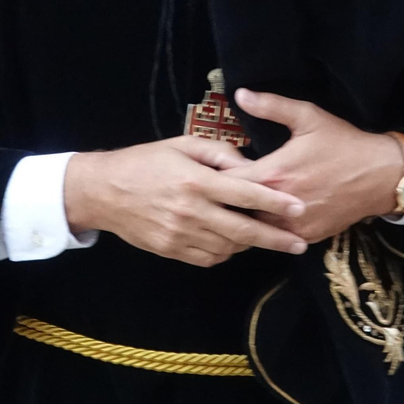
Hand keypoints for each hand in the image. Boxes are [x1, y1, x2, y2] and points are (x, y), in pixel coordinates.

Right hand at [63, 137, 307, 267]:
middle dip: (276, 239)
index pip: (246, 194)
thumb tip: (251, 167)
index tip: (299, 208)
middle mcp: (191, 211)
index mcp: (196, 181)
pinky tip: (233, 243)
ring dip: (250, 245)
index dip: (276, 202)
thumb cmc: (146, 161)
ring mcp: (180, 235)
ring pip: (228, 248)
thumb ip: (220, 154)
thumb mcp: (183, 144)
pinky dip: (225, 253)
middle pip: (243, 231)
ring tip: (265, 238)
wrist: (103, 191)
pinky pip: (208, 258)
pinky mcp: (171, 251)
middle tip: (300, 243)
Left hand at [223, 90, 403, 244]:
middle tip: (226, 185)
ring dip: (249, 212)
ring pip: (255, 225)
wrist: (382, 175)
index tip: (219, 165)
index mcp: (273, 174)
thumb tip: (240, 94)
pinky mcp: (306, 237)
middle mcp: (279, 205)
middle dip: (229, 195)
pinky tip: (270, 211)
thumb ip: (271, 105)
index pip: (226, 181)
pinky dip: (270, 224)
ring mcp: (294, 225)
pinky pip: (277, 235)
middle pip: (237, 207)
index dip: (218, 173)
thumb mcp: (308, 116)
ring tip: (245, 199)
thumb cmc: (343, 143)